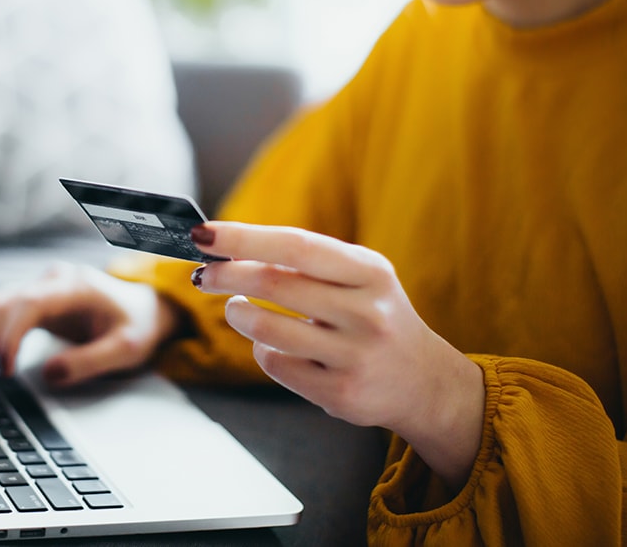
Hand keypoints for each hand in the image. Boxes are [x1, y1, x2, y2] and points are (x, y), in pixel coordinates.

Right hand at [0, 262, 179, 392]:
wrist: (146, 309)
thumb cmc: (137, 326)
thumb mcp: (126, 348)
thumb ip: (91, 361)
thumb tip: (48, 374)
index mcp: (76, 286)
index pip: (30, 303)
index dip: (9, 335)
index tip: (2, 370)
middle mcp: (55, 280)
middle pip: (4, 303)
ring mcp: (43, 287)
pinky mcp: (36, 300)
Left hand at [190, 221, 485, 488]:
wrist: (421, 379)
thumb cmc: (375, 314)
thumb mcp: (361, 277)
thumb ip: (309, 262)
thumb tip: (234, 249)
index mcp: (371, 271)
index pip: (297, 245)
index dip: (245, 238)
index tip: (204, 234)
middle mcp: (368, 311)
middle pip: (275, 283)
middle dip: (227, 275)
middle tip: (205, 274)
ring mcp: (356, 355)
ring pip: (267, 328)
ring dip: (238, 314)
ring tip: (236, 309)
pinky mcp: (341, 393)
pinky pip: (276, 364)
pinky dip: (261, 349)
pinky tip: (270, 343)